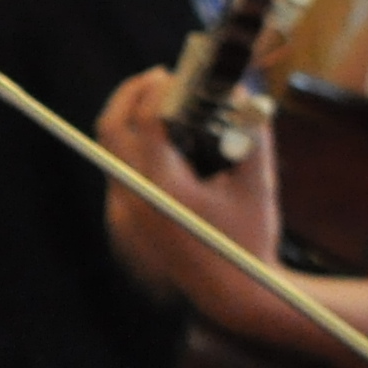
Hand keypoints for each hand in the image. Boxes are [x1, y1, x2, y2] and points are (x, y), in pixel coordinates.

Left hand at [95, 68, 282, 315]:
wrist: (232, 295)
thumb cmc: (250, 238)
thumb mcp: (257, 180)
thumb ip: (251, 129)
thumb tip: (238, 90)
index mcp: (164, 187)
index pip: (147, 120)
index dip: (158, 88)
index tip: (172, 72)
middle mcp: (134, 200)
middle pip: (110, 129)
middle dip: (130, 94)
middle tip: (156, 77)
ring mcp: (123, 215)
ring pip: (111, 152)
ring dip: (131, 123)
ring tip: (164, 109)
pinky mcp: (123, 226)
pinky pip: (120, 176)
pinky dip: (135, 154)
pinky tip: (165, 150)